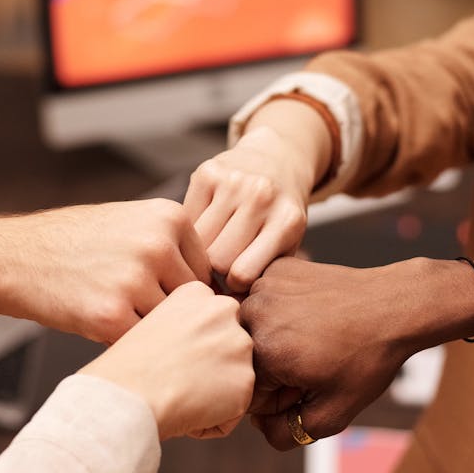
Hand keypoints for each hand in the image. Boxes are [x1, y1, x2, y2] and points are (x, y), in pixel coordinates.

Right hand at [0, 199, 211, 343]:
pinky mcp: (111, 315)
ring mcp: (135, 280)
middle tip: (155, 327)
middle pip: (194, 300)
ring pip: (171, 324)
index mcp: (169, 218)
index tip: (163, 303)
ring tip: (130, 329)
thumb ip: (173, 246)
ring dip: (155, 334)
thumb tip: (217, 288)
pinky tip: (109, 334)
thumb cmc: (77, 243)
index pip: (206, 270)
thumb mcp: (131, 223)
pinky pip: (143, 342)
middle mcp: (158, 245)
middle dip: (175, 317)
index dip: (186, 293)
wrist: (15, 258)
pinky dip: (130, 345)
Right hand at [81, 282, 254, 438]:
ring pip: (233, 379)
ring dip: (211, 396)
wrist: (127, 394)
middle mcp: (225, 310)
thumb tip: (202, 352)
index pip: (212, 326)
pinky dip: (213, 421)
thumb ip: (186, 327)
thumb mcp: (153, 325)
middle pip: (227, 350)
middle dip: (207, 371)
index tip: (168, 359)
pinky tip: (186, 412)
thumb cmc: (127, 368)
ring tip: (177, 395)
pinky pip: (234, 410)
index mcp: (199, 293)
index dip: (190, 351)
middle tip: (173, 379)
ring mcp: (239, 344)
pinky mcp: (246, 380)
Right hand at [184, 125, 313, 293]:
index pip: (242, 274)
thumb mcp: (287, 243)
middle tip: (218, 270)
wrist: (278, 158)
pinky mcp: (207, 172)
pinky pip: (186, 218)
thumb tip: (230, 314)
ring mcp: (233, 181)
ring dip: (200, 252)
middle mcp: (261, 197)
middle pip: (217, 259)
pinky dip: (190, 230)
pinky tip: (203, 229)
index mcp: (286, 221)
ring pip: (198, 241)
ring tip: (209, 252)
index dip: (234, 287)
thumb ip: (265, 275)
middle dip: (216, 271)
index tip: (234, 284)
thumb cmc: (279, 214)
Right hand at [241, 258, 431, 449]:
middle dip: (274, 369)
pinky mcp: (274, 269)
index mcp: (262, 354)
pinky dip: (282, 311)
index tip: (310, 384)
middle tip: (315, 360)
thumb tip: (259, 425)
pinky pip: (264, 301)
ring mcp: (262, 286)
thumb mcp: (334, 413)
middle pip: (247, 361)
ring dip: (275, 338)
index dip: (282, 398)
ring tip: (314, 336)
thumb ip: (286, 434)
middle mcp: (253, 316)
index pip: (249, 395)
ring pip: (253, 330)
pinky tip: (312, 313)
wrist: (394, 306)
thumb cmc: (368, 359)